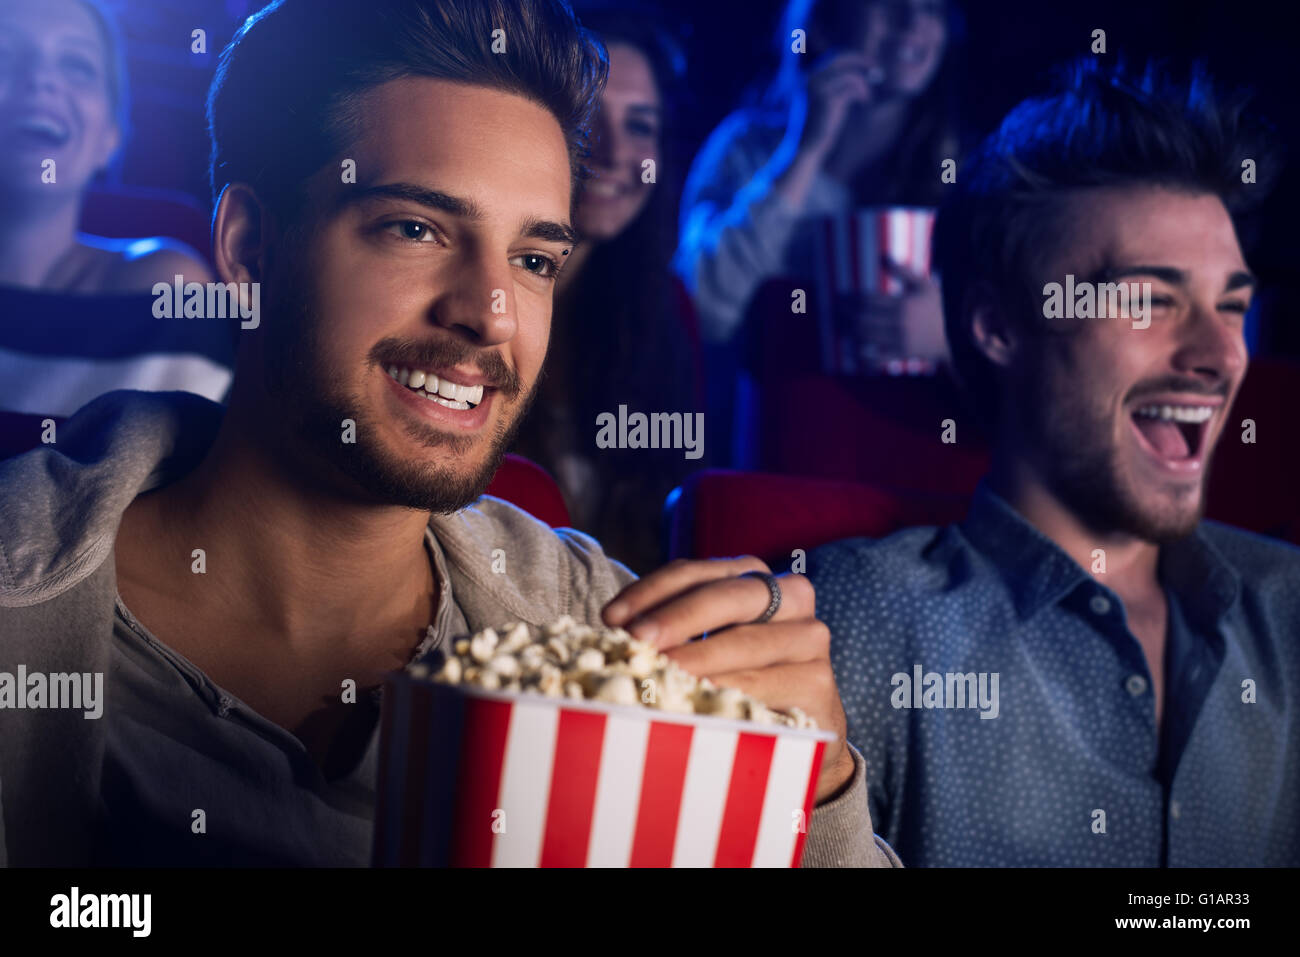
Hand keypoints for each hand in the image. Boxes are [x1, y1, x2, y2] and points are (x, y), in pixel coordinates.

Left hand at [602, 556, 854, 802]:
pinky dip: (726, 692)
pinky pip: (763, 686)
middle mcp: (791, 596)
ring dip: (696, 659)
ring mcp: (810, 637)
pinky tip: (695, 702)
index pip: (696, 573)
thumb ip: (674, 630)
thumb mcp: (708, 644)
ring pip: (745, 643)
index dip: (651, 590)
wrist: (804, 731)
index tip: (611, 617)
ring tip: (658, 675)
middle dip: (678, 617)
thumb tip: (615, 634)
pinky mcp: (819, 682)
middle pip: (729, 597)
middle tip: (637, 640)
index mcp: (755, 576)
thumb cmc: (741, 679)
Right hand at [790, 51, 880, 159]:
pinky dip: (863, 93)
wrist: (805, 146)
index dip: (854, 58)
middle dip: (862, 61)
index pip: (836, 59)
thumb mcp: (824, 102)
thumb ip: (835, 86)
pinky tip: (865, 102)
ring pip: (851, 76)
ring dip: (864, 85)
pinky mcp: (828, 101)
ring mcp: (820, 89)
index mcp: (810, 77)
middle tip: (876, 68)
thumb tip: (859, 75)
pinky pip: (853, 89)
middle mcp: (813, 79)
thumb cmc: (817, 126)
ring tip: (867, 97)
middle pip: (842, 60)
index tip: (868, 63)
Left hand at [841, 259, 946, 364]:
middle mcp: (898, 323)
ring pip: (866, 337)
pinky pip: (878, 358)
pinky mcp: (901, 354)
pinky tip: (851, 352)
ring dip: (848, 332)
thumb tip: (881, 255)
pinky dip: (863, 356)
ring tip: (836, 327)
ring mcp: (899, 340)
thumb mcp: (923, 284)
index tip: (838, 296)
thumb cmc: (938, 305)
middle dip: (844, 315)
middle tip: (831, 310)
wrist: (959, 332)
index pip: (867, 300)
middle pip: (862, 319)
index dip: (849, 299)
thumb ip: (901, 270)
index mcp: (902, 304)